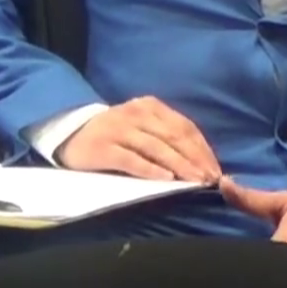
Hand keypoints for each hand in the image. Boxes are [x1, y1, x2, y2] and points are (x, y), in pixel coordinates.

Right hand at [55, 96, 222, 183]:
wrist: (70, 133)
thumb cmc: (115, 133)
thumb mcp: (142, 126)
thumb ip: (166, 136)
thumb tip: (200, 160)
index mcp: (151, 106)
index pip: (185, 127)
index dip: (203, 149)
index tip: (216, 169)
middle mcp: (137, 114)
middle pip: (175, 137)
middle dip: (196, 160)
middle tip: (210, 179)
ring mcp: (120, 129)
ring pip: (157, 148)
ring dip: (180, 166)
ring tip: (195, 181)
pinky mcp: (104, 148)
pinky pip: (132, 160)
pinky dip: (151, 170)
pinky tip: (167, 181)